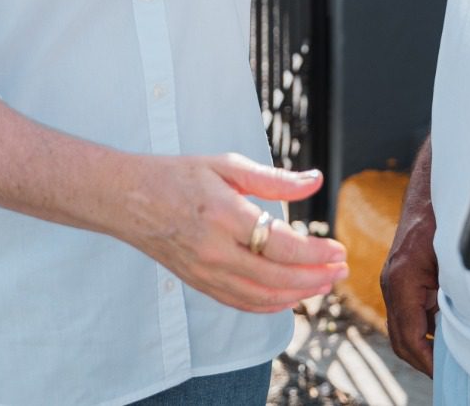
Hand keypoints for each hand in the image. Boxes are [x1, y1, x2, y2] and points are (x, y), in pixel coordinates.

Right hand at [121, 154, 349, 314]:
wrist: (128, 198)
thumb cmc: (178, 176)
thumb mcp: (227, 165)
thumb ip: (274, 179)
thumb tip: (315, 181)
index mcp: (224, 215)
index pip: (281, 244)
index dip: (315, 252)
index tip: (338, 249)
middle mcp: (215, 250)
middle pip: (277, 277)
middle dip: (316, 277)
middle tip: (341, 269)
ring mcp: (206, 272)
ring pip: (262, 297)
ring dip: (299, 294)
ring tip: (324, 283)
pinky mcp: (199, 283)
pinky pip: (242, 303)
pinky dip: (271, 305)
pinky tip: (290, 297)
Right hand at [380, 183, 440, 373]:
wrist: (431, 187)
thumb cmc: (445, 217)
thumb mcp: (455, 259)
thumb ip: (456, 296)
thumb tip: (466, 333)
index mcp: (402, 280)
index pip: (409, 336)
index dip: (428, 362)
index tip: (447, 375)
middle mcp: (392, 283)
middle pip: (400, 339)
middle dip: (423, 361)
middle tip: (450, 375)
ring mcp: (393, 281)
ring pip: (402, 329)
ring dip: (423, 347)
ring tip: (450, 361)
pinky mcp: (400, 278)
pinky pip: (407, 314)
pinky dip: (422, 331)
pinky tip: (445, 336)